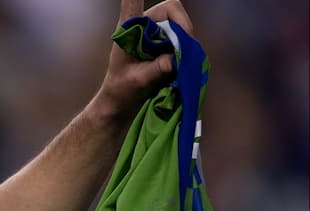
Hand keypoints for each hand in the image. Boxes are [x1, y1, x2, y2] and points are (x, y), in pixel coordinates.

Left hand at [92, 0, 194, 120]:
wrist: (121, 101)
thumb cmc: (122, 90)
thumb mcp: (137, 82)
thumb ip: (155, 71)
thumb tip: (172, 60)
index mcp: (128, 30)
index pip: (132, 2)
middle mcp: (144, 26)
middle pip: (171, 9)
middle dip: (182, 26)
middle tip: (186, 47)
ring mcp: (156, 33)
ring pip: (181, 23)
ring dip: (186, 39)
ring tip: (176, 63)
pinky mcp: (166, 43)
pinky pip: (184, 37)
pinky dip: (187, 48)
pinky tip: (180, 65)